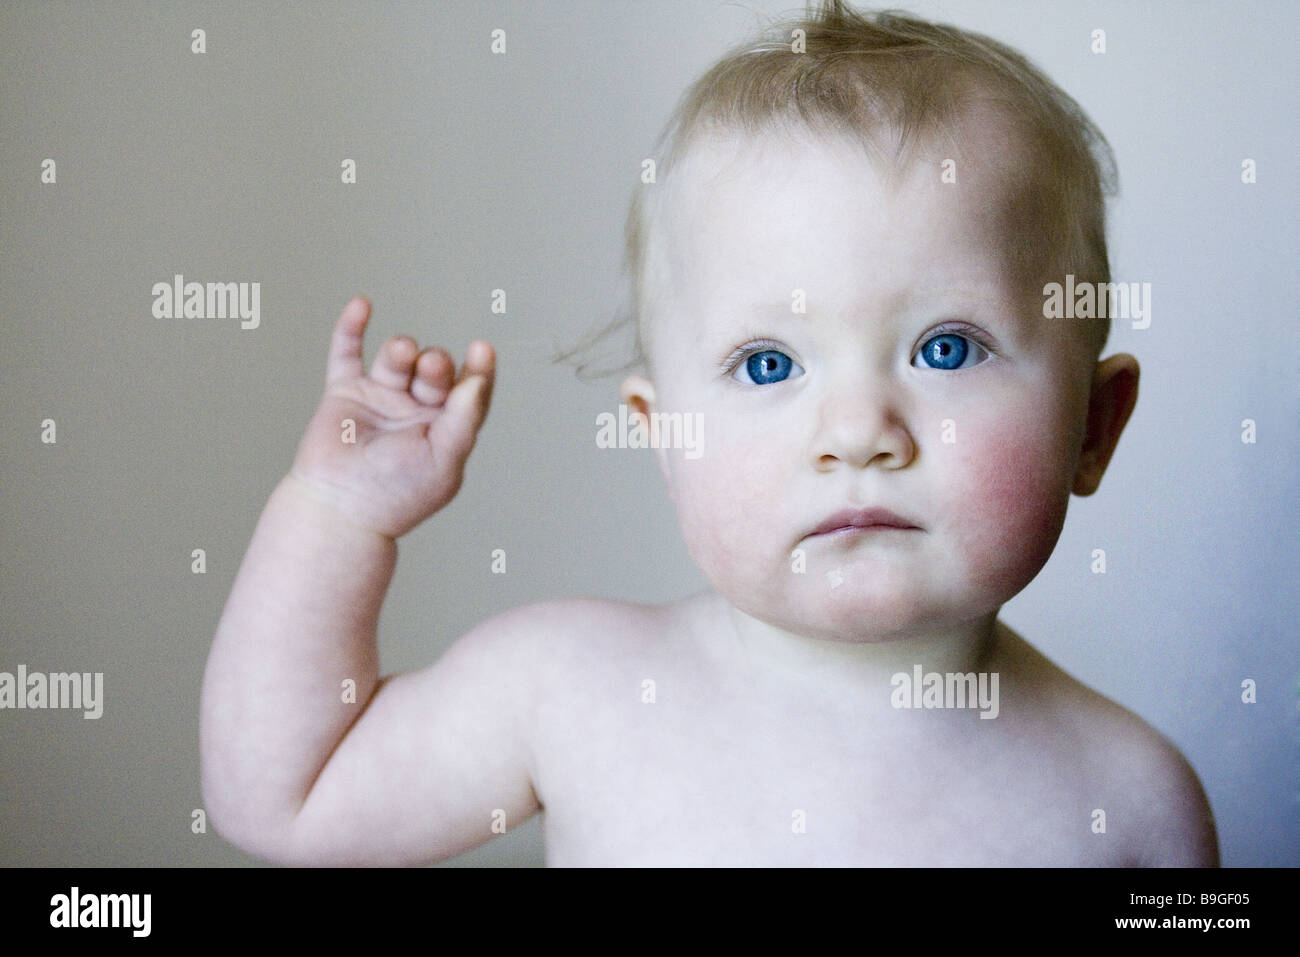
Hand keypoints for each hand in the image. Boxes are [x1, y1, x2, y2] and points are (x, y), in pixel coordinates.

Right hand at [288, 297, 494, 537]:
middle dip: (437, 364)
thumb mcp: (445, 460)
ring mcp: (381, 400)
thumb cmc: (396, 496)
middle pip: (435, 370)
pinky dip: (352, 328)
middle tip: (432, 367)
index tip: (482, 348)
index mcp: (446, 429)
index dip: (478, 369)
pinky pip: (347, 354)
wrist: (341, 509)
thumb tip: (479, 379)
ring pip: (398, 359)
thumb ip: (464, 419)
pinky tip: (362, 305)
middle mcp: (416, 411)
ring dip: (404, 350)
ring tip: (404, 354)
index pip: (469, 391)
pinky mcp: (345, 394)